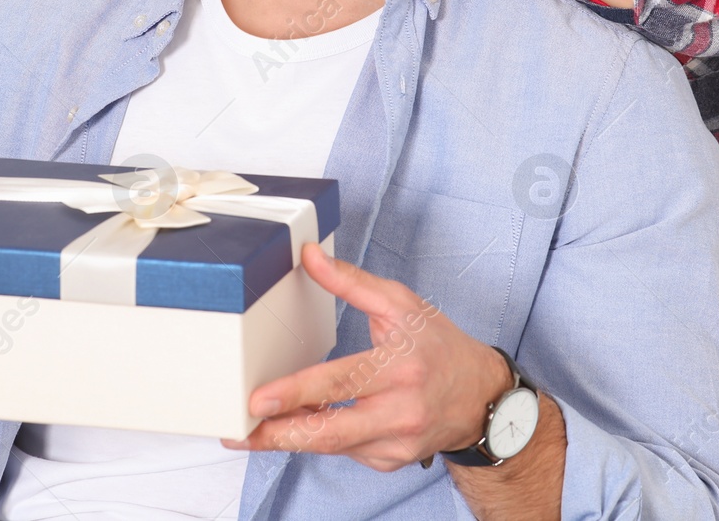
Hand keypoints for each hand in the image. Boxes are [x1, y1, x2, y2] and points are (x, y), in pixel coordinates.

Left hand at [222, 243, 512, 471]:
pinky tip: (305, 422)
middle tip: (239, 432)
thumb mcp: (401, 304)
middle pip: (330, 432)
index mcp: (401, 368)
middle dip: (279, 434)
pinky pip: (344, 451)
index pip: (341, 383)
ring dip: (291, 436)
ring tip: (255, 428)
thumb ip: (351, 283)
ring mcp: (395, 442)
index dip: (298, 392)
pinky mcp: (389, 461)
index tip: (259, 399)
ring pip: (331, 446)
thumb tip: (309, 256)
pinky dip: (321, 437)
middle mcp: (401, 411)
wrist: (480, 397)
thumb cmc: (438, 345)